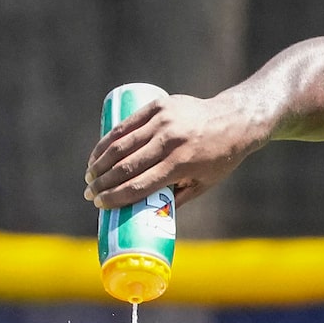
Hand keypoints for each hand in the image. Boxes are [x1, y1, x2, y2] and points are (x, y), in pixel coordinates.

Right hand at [85, 92, 259, 209]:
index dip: (115, 197)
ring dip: (100, 161)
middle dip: (102, 182)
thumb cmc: (220, 158)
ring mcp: (163, 121)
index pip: (139, 185)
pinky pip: (127, 124)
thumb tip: (147, 216)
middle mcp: (169, 141)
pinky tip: (98, 152)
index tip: (99, 205)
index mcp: (181, 164)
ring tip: (89, 175)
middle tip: (89, 192)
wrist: (235, 120)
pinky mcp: (159, 106)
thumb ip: (176, 199)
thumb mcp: (203, 184)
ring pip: (121, 143)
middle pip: (126, 166)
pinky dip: (108, 139)